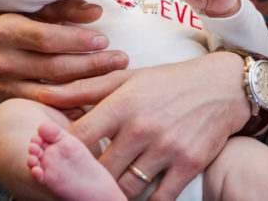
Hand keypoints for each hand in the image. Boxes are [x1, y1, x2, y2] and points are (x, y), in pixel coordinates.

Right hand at [0, 0, 129, 104]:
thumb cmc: (25, 21)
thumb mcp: (40, 7)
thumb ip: (67, 6)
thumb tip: (96, 12)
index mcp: (6, 31)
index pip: (47, 38)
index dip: (77, 40)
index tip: (105, 39)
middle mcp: (2, 61)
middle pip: (53, 67)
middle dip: (91, 64)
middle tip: (121, 60)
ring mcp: (4, 87)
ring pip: (52, 92)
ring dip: (87, 87)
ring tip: (115, 78)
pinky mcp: (11, 104)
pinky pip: (46, 109)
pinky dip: (71, 108)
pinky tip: (95, 102)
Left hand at [44, 52, 249, 200]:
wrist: (223, 86)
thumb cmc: (170, 82)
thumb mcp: (127, 78)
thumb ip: (85, 88)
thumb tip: (45, 94)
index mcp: (123, 103)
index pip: (77, 138)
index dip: (58, 155)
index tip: (51, 163)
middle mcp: (142, 126)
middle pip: (98, 170)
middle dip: (84, 181)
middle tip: (77, 186)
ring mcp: (166, 147)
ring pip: (125, 188)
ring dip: (112, 194)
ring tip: (104, 193)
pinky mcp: (188, 164)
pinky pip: (158, 198)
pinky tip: (138, 199)